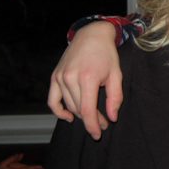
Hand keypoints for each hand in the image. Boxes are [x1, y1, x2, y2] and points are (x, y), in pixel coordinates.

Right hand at [47, 21, 123, 139]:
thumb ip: (115, 97)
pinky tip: (69, 117)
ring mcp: (60, 77)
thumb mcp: (116, 74)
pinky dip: (58, 111)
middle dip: (91, 120)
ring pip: (69, 106)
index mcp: (87, 78)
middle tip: (103, 123)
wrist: (91, 35)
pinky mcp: (55, 76)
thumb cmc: (106, 54)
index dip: (93, 125)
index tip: (98, 134)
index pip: (87, 110)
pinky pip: (52, 100)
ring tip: (94, 116)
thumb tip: (112, 117)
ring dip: (80, 115)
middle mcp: (70, 78)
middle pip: (79, 110)